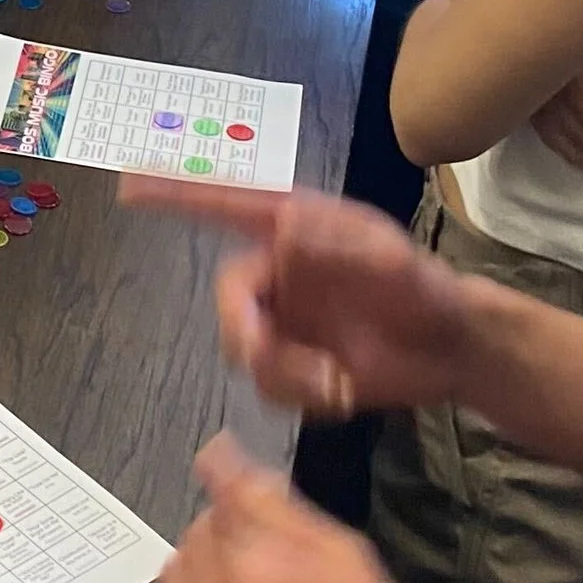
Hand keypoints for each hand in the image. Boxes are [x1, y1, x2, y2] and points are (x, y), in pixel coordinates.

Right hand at [123, 181, 478, 419]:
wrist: (453, 349)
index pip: (226, 204)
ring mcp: (286, 319)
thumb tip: (288, 223)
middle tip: (260, 353)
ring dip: (286, 374)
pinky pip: (269, 387)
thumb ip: (342, 242)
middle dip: (243, 331)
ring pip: (247, 352)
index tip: (129, 186)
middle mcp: (281, 271)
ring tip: (336, 385)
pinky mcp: (296, 364)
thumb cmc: (426, 288)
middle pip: (230, 299)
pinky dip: (300, 397)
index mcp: (294, 228)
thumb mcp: (394, 257)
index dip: (176, 194)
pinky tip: (340, 394)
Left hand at [161, 437, 486, 582]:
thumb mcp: (349, 558)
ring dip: (207, 569)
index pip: (221, 497)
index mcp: (257, 576)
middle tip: (270, 543)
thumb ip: (279, 506)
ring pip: (176, 582)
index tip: (225, 455)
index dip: (228, 471)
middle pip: (194, 536)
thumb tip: (223, 457)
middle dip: (226, 527)